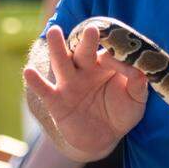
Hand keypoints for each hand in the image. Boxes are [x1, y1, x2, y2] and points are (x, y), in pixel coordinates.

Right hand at [24, 25, 148, 159]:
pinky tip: (29, 72)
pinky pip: (45, 90)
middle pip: (84, 51)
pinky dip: (36, 82)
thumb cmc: (122, 114)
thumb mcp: (136, 100)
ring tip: (54, 32)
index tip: (119, 52)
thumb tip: (140, 71)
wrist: (104, 138)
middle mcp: (85, 70)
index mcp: (105, 66)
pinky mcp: (56, 102)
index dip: (114, 52)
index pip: (108, 53)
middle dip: (86, 40)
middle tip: (90, 29)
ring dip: (57, 48)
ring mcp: (69, 84)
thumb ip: (138, 85)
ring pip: (62, 63)